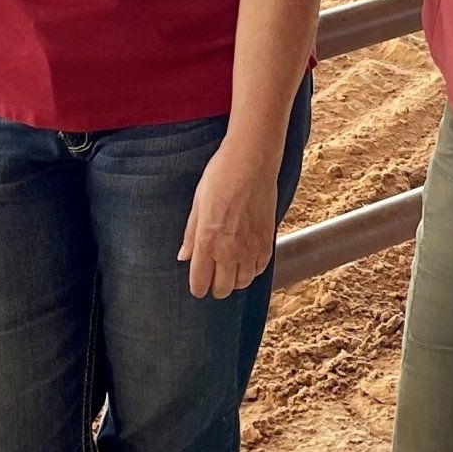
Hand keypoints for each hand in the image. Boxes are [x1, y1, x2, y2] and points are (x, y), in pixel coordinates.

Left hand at [178, 148, 277, 299]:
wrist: (252, 162)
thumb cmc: (221, 177)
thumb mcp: (197, 204)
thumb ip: (191, 235)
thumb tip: (184, 256)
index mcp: (207, 242)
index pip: (200, 283)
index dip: (198, 288)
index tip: (198, 285)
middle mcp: (229, 250)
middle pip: (223, 289)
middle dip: (216, 287)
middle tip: (213, 278)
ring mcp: (251, 247)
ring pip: (243, 282)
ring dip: (235, 279)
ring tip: (231, 269)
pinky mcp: (268, 241)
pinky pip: (260, 269)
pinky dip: (252, 270)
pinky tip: (246, 260)